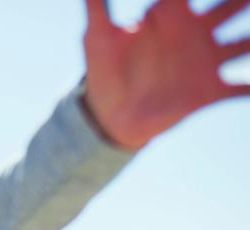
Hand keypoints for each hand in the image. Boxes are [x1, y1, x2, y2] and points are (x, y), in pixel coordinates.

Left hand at [83, 0, 249, 149]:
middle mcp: (193, 36)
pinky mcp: (208, 91)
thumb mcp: (98, 37)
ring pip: (243, 44)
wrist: (109, 115)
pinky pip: (241, 89)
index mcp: (170, 17)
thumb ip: (98, 6)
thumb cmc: (104, 71)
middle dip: (240, 2)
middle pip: (227, 9)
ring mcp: (204, 63)